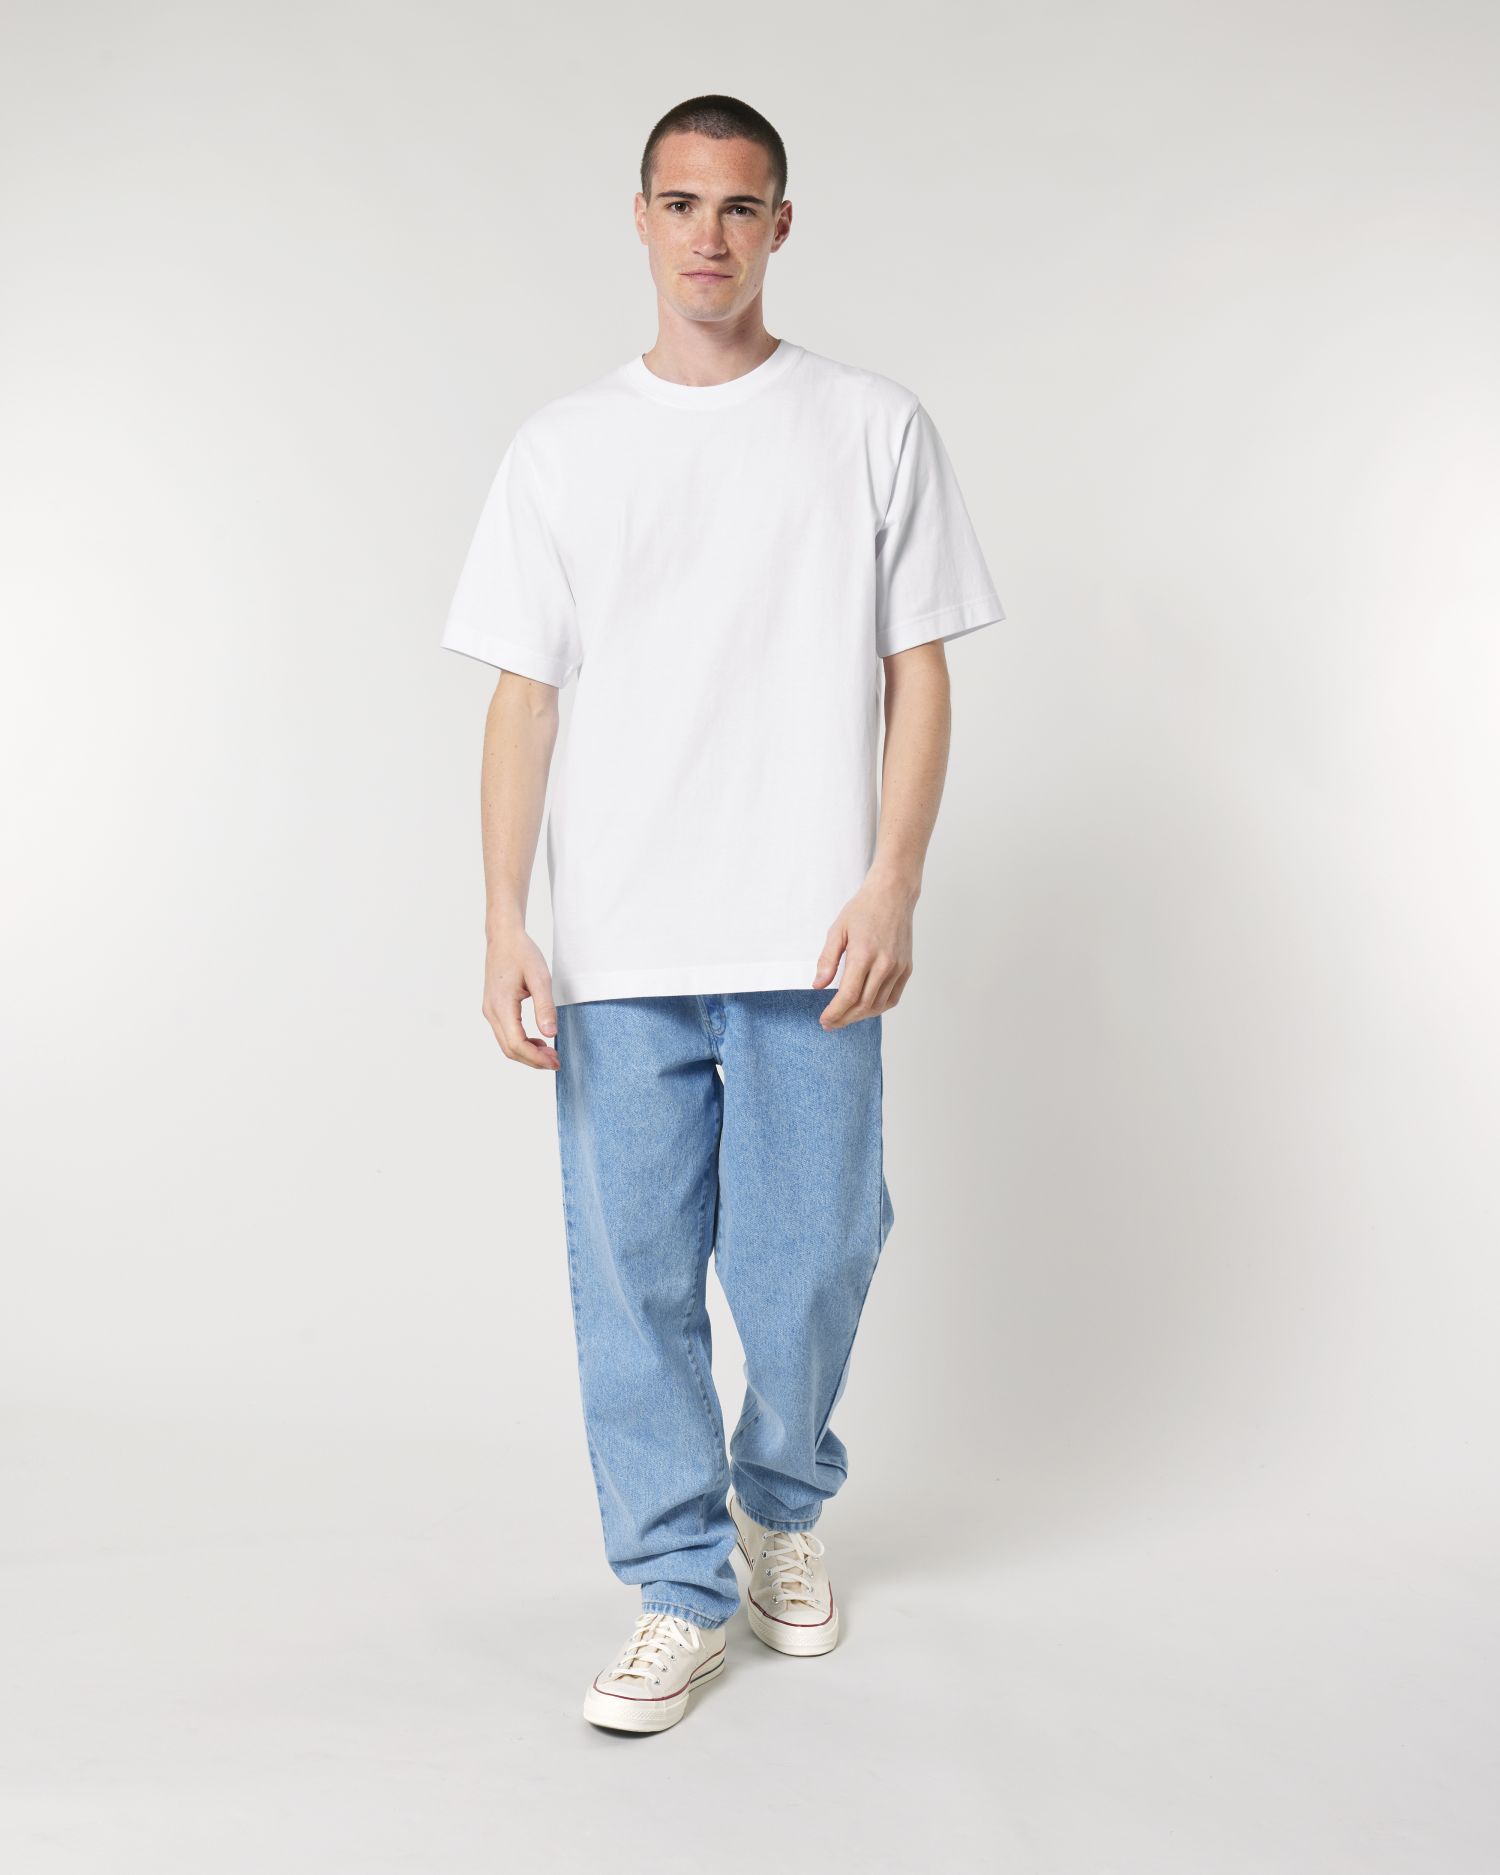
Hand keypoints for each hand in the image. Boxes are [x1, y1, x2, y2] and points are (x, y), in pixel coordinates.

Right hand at [483, 926, 560, 1069]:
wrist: (504, 938)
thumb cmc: (522, 954)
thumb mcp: (540, 978)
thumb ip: (545, 1007)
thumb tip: (550, 1034)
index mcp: (501, 1005)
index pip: (516, 1043)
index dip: (536, 1058)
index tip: (556, 1061)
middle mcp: (492, 1011)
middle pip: (510, 1049)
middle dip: (533, 1060)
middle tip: (556, 1062)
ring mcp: (490, 1011)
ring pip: (506, 1044)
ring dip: (527, 1053)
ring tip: (550, 1053)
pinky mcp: (494, 1009)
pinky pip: (506, 1034)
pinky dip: (521, 1043)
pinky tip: (538, 1042)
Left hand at [812, 870, 915, 1027]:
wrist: (893, 896)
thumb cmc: (862, 910)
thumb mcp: (837, 930)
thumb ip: (827, 960)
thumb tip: (818, 986)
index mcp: (864, 954)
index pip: (848, 995)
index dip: (835, 1012)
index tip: (824, 1020)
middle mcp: (885, 964)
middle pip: (863, 1005)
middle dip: (844, 1018)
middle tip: (830, 1023)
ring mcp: (898, 968)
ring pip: (879, 1005)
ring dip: (860, 1016)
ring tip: (844, 1017)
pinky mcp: (907, 969)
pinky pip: (893, 998)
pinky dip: (878, 1008)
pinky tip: (865, 1008)